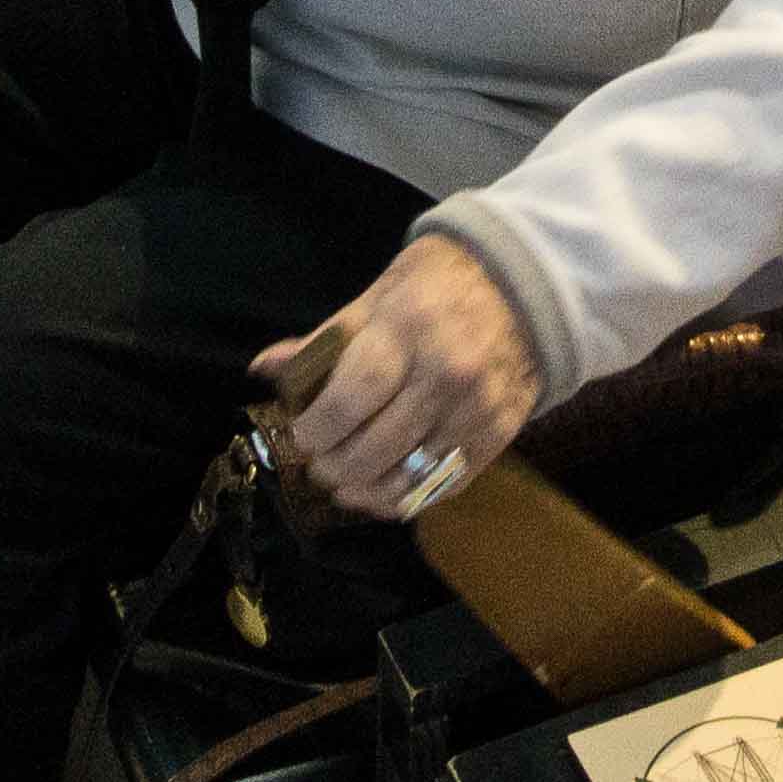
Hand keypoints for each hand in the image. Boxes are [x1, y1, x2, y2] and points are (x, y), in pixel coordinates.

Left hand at [253, 237, 539, 522]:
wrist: (519, 284)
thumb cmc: (433, 286)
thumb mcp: (376, 297)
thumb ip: (324, 341)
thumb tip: (264, 369)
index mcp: (406, 329)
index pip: (351, 397)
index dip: (318, 428)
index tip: (300, 437)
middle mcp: (445, 372)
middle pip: (377, 446)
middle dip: (336, 466)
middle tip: (318, 467)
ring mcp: (476, 407)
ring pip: (411, 475)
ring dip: (368, 491)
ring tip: (345, 487)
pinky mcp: (499, 433)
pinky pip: (447, 483)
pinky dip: (410, 497)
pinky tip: (385, 494)